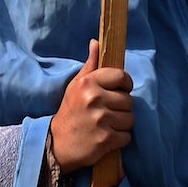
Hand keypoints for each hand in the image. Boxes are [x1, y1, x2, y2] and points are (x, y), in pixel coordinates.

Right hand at [50, 40, 133, 172]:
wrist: (57, 144)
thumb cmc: (70, 112)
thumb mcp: (76, 86)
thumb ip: (90, 65)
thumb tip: (96, 42)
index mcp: (88, 83)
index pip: (122, 76)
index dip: (124, 85)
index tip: (118, 91)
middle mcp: (94, 99)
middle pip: (129, 100)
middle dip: (122, 108)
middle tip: (107, 113)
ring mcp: (100, 120)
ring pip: (130, 119)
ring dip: (122, 124)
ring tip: (107, 125)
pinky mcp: (105, 139)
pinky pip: (127, 136)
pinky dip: (120, 139)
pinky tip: (106, 137)